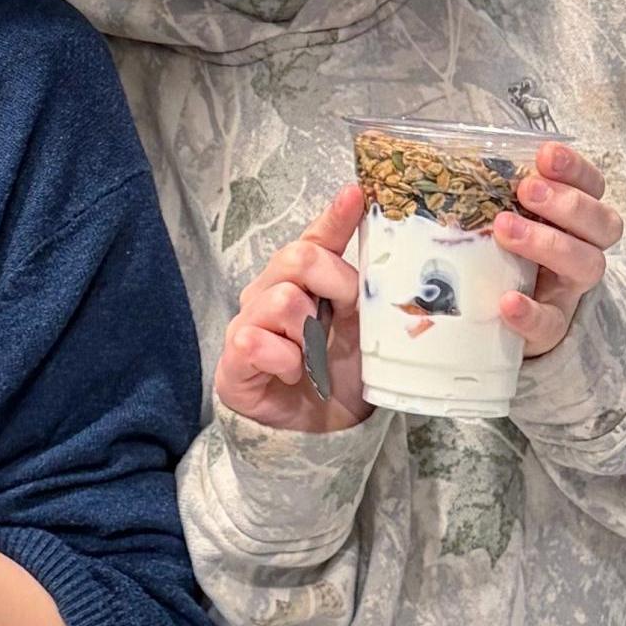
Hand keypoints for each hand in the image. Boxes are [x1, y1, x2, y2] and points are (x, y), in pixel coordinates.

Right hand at [218, 187, 371, 434]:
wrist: (319, 431)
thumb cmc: (338, 373)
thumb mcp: (363, 329)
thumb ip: (366, 293)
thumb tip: (392, 262)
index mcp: (304, 279)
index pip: (317, 237)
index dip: (335, 216)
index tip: (357, 194)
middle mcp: (270, 291)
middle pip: (297, 257)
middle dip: (333, 283)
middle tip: (343, 315)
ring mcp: (248, 321)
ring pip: (282, 299)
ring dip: (309, 333)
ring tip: (314, 356)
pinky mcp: (233, 356)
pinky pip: (257, 340)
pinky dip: (286, 360)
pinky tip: (294, 373)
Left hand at [492, 142, 625, 358]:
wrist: (496, 321)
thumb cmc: (496, 254)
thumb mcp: (493, 218)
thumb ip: (480, 192)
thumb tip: (412, 158)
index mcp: (571, 218)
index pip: (592, 186)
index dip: (576, 168)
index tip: (545, 155)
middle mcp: (581, 249)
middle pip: (603, 224)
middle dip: (568, 202)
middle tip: (526, 190)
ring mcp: (569, 290)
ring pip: (588, 264)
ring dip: (550, 243)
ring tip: (505, 230)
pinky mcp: (551, 328)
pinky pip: (551, 322)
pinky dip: (531, 311)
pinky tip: (507, 301)